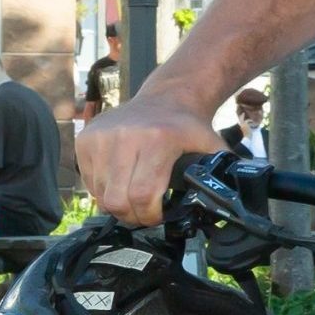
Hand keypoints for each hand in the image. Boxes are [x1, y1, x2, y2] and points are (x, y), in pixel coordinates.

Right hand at [79, 95, 224, 225]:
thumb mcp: (211, 147)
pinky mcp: (84, 139)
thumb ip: (220, 175)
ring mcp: (100, 137)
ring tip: (133, 197)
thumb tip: (230, 206)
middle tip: (143, 214)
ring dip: (116, 203)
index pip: (142, 195)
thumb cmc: (188, 128)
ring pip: (99, 194)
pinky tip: (120, 182)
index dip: (149, 216)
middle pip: (117, 200)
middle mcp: (124, 136)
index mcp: (157, 140)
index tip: (158, 216)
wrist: (166, 97)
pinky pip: (87, 181)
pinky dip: (102, 189)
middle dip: (131, 216)